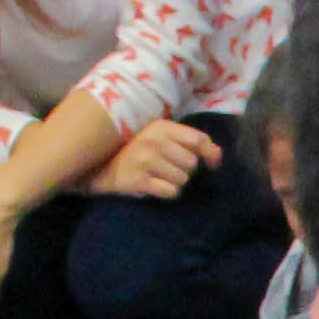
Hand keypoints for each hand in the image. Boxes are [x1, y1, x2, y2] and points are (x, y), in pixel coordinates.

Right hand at [95, 119, 219, 200]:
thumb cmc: (137, 153)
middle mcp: (153, 140)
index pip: (198, 140)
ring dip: (174, 182)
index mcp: (161, 127)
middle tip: (167, 168)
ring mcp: (144, 160)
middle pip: (192, 163)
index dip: (209, 154)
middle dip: (184, 170)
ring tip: (158, 176)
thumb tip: (218, 155)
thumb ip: (191, 142)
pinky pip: (170, 191)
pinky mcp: (137, 180)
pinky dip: (166, 192)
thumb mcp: (161, 139)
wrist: (100, 167)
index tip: (210, 164)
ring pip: (182, 179)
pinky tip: (153, 186)